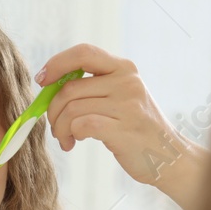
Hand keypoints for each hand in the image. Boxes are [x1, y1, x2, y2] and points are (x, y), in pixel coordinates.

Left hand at [35, 44, 208, 209]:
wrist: (168, 157)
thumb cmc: (136, 129)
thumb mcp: (122, 96)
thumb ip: (94, 87)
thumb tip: (50, 87)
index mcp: (124, 68)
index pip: (83, 53)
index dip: (56, 63)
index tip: (42, 80)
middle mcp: (127, 82)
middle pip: (70, 87)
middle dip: (53, 109)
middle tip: (55, 126)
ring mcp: (127, 106)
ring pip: (72, 109)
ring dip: (60, 127)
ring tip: (66, 138)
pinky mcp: (124, 129)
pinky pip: (82, 125)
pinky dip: (71, 134)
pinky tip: (75, 142)